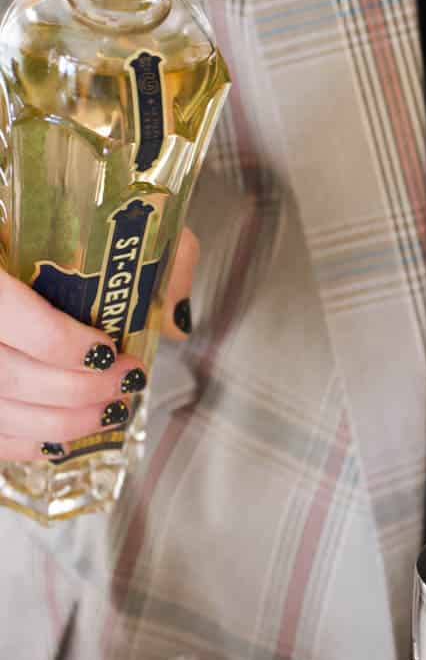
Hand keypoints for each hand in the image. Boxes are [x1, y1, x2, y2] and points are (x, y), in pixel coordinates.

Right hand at [0, 227, 197, 462]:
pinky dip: (24, 442)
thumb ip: (137, 255)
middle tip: (126, 383)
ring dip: (60, 423)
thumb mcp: (86, 216)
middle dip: (79, 390)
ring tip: (109, 411)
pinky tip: (62, 436)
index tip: (111, 350)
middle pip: (7, 374)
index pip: (8, 315)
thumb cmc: (35, 217)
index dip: (65, 345)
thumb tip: (174, 321)